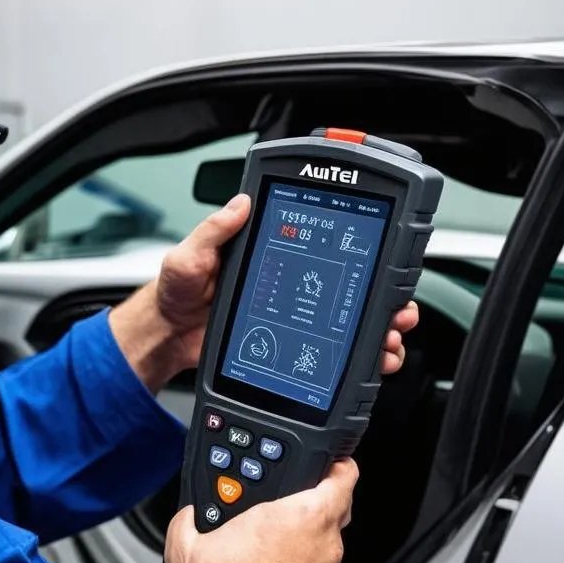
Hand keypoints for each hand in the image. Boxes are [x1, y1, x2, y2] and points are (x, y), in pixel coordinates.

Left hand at [110, 195, 418, 389]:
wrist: (167, 337)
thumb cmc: (174, 293)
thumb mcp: (189, 256)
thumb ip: (213, 232)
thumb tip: (239, 203)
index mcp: (269, 249)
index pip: (321, 234)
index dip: (355, 239)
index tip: (379, 244)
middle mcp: (288, 278)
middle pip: (348, 280)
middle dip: (382, 290)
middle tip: (396, 303)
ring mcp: (291, 311)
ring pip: (348, 315)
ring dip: (379, 324)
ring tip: (391, 333)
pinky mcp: (288, 341)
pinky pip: (330, 348)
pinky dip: (356, 355)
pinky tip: (372, 359)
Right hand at [164, 460, 358, 562]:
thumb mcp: (192, 533)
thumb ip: (193, 513)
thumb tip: (190, 513)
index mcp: (303, 513)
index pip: (343, 476)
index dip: (337, 465)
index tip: (328, 463)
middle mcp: (323, 539)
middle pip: (340, 506)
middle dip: (321, 498)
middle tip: (295, 496)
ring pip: (329, 538)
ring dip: (311, 532)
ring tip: (277, 534)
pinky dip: (304, 560)